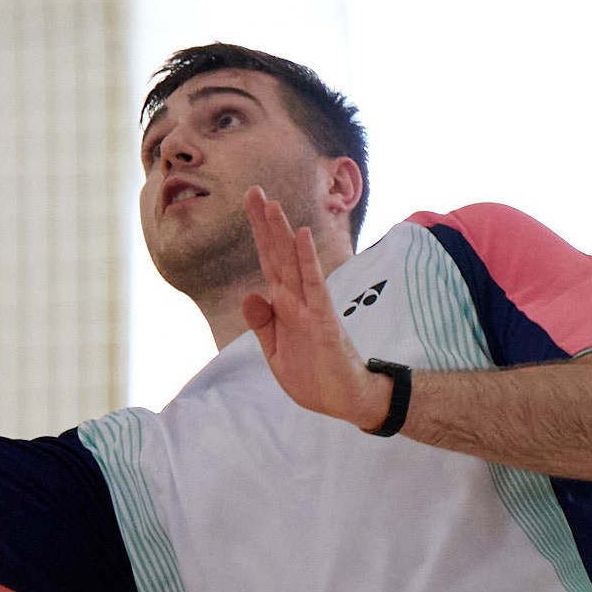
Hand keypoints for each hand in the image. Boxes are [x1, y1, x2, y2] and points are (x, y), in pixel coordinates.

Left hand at [239, 186, 391, 429]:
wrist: (343, 400)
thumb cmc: (312, 375)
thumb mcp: (275, 351)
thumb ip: (263, 323)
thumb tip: (248, 295)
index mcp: (284, 305)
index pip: (268, 262)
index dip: (258, 235)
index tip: (248, 206)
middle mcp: (297, 298)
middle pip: (277, 254)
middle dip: (264, 223)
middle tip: (253, 190)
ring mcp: (311, 306)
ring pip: (293, 263)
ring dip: (282, 234)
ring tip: (271, 204)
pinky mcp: (324, 319)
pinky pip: (314, 285)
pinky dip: (307, 261)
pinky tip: (302, 237)